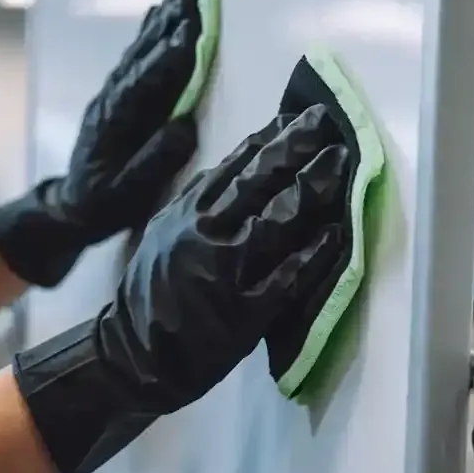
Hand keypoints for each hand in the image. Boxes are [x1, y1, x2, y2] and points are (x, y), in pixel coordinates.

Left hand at [0, 0, 210, 286]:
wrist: (70, 206)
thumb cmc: (103, 205)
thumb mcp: (127, 194)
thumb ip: (154, 162)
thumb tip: (185, 128)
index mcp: (116, 123)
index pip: (147, 82)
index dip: (169, 57)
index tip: (191, 31)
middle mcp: (112, 100)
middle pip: (143, 55)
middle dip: (169, 24)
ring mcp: (112, 94)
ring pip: (138, 50)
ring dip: (161, 20)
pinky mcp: (115, 95)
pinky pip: (135, 57)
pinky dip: (148, 33)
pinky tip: (159, 14)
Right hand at [12, 106, 351, 472]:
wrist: (133, 355)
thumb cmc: (153, 293)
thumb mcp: (165, 233)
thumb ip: (199, 201)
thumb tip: (241, 163)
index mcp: (186, 214)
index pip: (234, 166)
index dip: (271, 139)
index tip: (299, 117)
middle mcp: (204, 235)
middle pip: (257, 182)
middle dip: (296, 149)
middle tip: (326, 125)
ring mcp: (225, 273)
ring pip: (275, 221)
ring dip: (312, 189)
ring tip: (341, 165)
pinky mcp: (244, 313)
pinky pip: (284, 278)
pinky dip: (312, 255)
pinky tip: (337, 234)